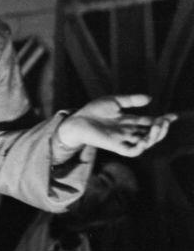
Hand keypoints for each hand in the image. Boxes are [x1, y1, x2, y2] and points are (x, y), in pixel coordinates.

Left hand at [57, 94, 175, 157]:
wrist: (77, 120)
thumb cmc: (92, 110)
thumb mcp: (115, 101)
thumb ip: (131, 100)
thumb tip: (150, 98)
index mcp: (128, 121)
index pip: (150, 122)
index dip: (162, 120)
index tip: (174, 115)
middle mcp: (128, 131)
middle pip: (150, 133)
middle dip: (161, 128)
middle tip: (166, 120)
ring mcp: (122, 139)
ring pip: (145, 143)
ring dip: (155, 136)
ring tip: (159, 126)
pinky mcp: (115, 146)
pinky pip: (132, 152)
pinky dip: (141, 147)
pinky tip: (146, 139)